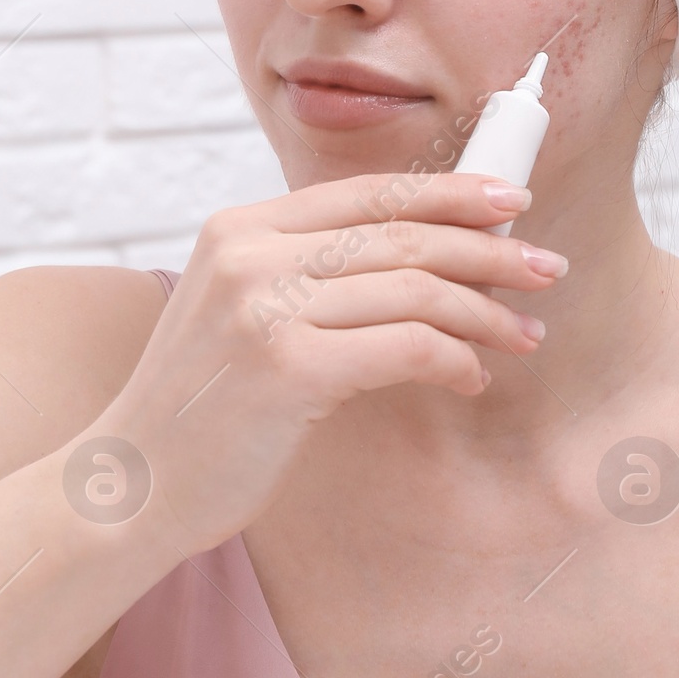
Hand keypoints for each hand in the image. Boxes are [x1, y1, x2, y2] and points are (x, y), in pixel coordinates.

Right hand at [75, 169, 566, 555]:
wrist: (132, 484)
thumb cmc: (203, 410)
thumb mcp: (241, 314)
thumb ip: (308, 275)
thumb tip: (424, 259)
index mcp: (240, 228)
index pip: (367, 194)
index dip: (449, 193)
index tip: (511, 204)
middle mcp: (250, 254)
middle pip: (402, 235)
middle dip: (489, 251)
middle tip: (547, 270)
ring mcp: (265, 308)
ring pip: (415, 290)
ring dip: (484, 314)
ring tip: (524, 335)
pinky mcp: (288, 366)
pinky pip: (406, 347)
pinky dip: (453, 359)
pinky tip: (470, 377)